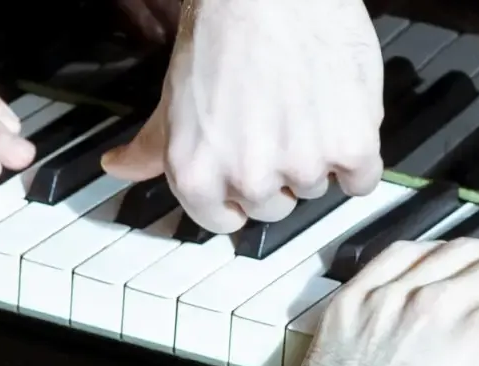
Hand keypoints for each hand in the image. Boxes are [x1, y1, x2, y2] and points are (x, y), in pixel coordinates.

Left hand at [99, 0, 383, 233]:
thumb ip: (152, 146)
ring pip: (317, 188)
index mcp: (197, 175)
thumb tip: (118, 167)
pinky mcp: (351, 148)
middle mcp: (248, 180)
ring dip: (316, 157)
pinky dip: (357, 153)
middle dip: (276, 172)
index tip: (245, 167)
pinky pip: (361, 179)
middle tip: (276, 122)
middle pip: (273, 207)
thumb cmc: (221, 31)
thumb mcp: (172, 95)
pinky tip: (339, 115)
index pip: (223, 220)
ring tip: (304, 106)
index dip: (235, 191)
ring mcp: (302, 167)